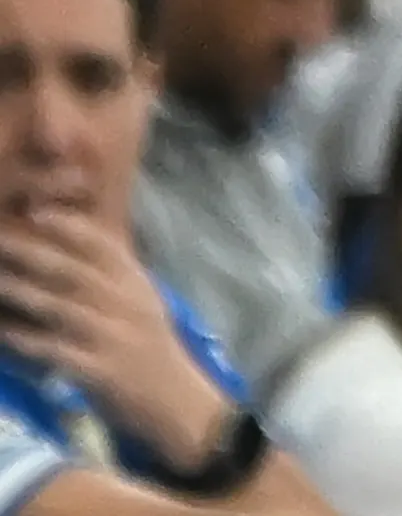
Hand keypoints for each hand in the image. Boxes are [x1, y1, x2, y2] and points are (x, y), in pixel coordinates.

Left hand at [0, 211, 231, 470]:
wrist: (174, 400)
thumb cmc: (150, 348)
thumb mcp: (142, 303)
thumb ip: (114, 276)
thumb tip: (79, 244)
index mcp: (137, 285)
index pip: (105, 246)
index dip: (70, 226)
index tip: (37, 211)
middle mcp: (127, 305)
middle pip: (76, 272)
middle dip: (35, 253)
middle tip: (0, 239)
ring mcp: (113, 338)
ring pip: (62, 308)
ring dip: (23, 292)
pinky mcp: (98, 371)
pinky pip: (55, 351)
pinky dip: (27, 340)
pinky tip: (3, 332)